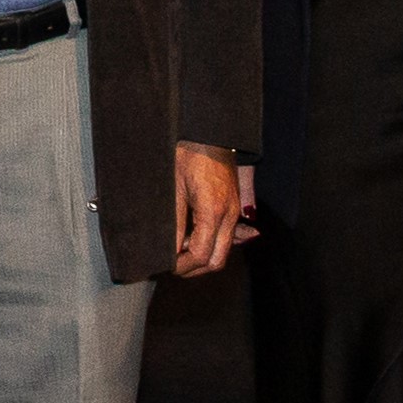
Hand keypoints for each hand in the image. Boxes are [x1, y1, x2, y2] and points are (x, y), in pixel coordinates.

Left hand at [174, 144, 246, 276]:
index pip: (202, 255)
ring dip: (202, 256)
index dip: (182, 266)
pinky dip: (211, 243)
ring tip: (180, 248)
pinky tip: (195, 238)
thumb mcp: (174, 190)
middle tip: (173, 263)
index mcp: (213, 211)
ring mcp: (235, 211)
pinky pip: (227, 236)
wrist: (209, 133)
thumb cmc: (189, 154)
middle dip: (194, 268)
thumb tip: (170, 251)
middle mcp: (229, 215)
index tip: (167, 264)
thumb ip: (174, 225)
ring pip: (223, 250)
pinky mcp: (234, 206)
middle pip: (217, 261)